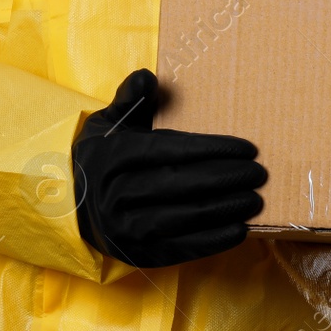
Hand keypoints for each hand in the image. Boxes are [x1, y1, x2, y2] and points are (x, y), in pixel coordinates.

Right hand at [74, 68, 266, 268]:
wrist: (73, 209)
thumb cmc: (101, 160)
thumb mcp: (107, 125)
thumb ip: (130, 100)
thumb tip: (147, 76)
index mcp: (110, 156)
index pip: (166, 150)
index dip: (209, 149)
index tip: (245, 148)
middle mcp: (114, 194)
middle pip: (177, 184)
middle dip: (224, 178)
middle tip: (257, 173)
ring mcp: (125, 228)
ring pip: (182, 217)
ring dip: (223, 209)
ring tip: (254, 199)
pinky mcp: (138, 254)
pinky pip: (180, 248)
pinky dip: (212, 241)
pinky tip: (239, 229)